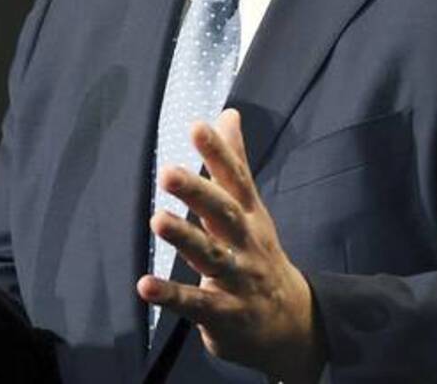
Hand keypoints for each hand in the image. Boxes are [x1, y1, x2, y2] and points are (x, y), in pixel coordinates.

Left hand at [138, 109, 324, 383]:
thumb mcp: (251, 208)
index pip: (235, 178)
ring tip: (157, 220)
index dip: (218, 152)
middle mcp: (246, 243)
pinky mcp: (225, 314)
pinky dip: (171, 295)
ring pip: (212, 257)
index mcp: (250, 214)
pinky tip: (144, 286)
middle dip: (198, 193)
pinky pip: (197, 305)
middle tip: (168, 172)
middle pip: (224, 214)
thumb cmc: (258, 254)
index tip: (197, 126)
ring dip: (185, 238)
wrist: (292, 323)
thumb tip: (228, 113)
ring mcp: (238, 279)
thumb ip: (235, 161)